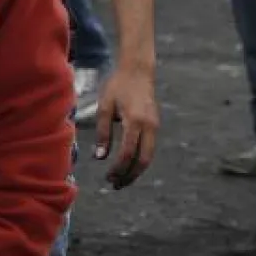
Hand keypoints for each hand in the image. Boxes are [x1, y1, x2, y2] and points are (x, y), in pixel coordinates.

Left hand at [95, 65, 158, 189]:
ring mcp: (155, 126)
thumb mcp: (104, 107)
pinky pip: (149, 149)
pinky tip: (127, 165)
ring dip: (136, 171)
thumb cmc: (117, 86)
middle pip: (143, 160)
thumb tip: (100, 157)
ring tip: (121, 180)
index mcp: (134, 120)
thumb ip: (103, 133)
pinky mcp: (155, 125)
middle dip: (129, 175)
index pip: (127, 152)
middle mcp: (149, 126)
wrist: (138, 70)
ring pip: (149, 157)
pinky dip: (139, 161)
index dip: (118, 168)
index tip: (108, 176)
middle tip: (115, 185)